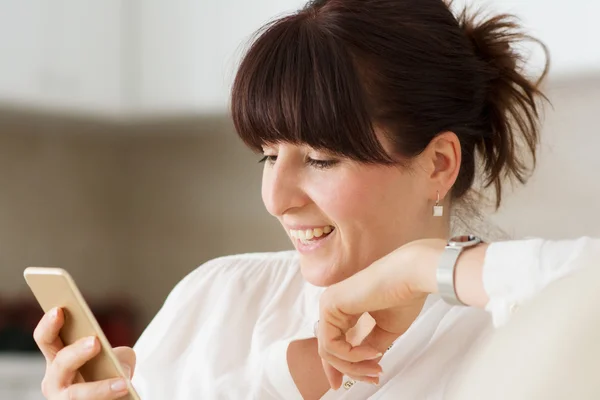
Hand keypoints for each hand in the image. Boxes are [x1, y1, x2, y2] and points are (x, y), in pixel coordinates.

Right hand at [33, 307, 135, 399]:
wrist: (118, 395)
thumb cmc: (111, 371)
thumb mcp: (115, 356)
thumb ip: (116, 353)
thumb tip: (117, 362)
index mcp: (57, 358)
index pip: (46, 338)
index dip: (49, 324)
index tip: (59, 309)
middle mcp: (54, 380)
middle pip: (60, 364)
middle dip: (76, 352)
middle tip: (95, 342)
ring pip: (75, 395)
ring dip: (99, 388)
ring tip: (122, 382)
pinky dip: (108, 396)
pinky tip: (126, 390)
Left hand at [316, 238, 445, 388]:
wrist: (411, 277)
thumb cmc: (403, 297)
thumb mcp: (385, 330)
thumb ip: (369, 346)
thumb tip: (364, 363)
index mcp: (344, 308)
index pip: (332, 342)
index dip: (337, 366)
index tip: (342, 385)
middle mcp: (333, 305)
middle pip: (328, 350)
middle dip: (350, 370)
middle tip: (373, 378)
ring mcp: (329, 304)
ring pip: (328, 350)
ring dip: (354, 366)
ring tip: (376, 366)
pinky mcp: (329, 305)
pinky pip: (331, 344)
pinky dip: (351, 355)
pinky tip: (372, 351)